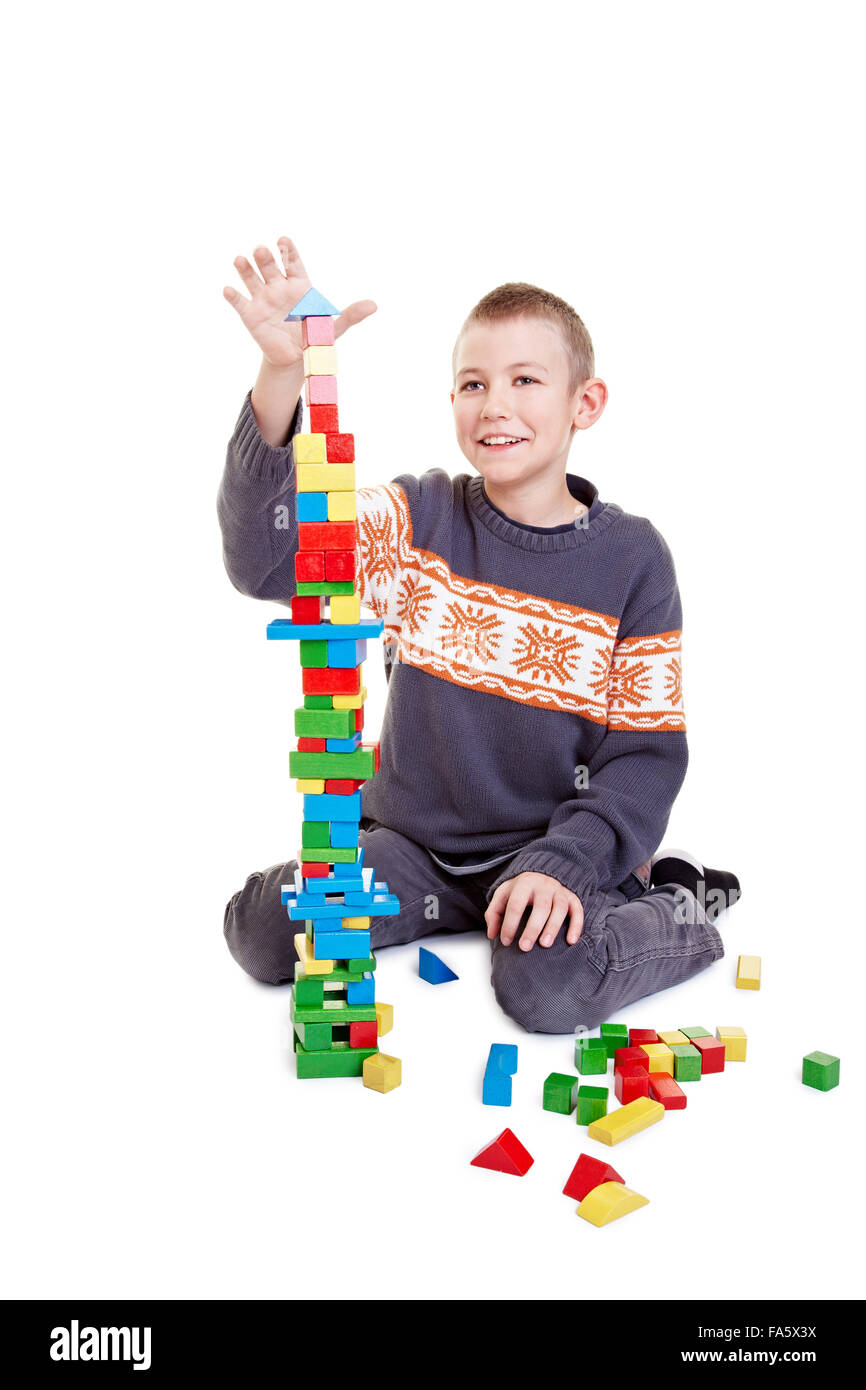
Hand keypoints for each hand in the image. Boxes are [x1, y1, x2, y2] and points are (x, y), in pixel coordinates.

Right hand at [223, 236, 376, 368]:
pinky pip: (239, 302)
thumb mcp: (334, 327)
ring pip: (251, 277)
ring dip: (245, 268)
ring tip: (240, 260)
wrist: (295, 359)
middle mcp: (279, 287)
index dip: (287, 250)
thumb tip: (374, 305)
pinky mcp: (250, 314)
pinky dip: (233, 296)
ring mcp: (263, 298)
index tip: (283, 239)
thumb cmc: (315, 337)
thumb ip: (351, 314)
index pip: (292, 261)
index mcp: (299, 285)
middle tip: (261, 250)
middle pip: (270, 266)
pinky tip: (229, 290)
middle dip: (265, 257)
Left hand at [485, 872, 583, 950]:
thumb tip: (492, 934)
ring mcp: (559, 891)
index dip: (510, 923)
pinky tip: (571, 941)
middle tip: (524, 947)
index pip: (516, 904)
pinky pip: (577, 910)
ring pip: (560, 909)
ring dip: (553, 927)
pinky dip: (576, 926)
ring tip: (544, 945)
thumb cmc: (520, 890)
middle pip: (540, 907)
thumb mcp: (503, 895)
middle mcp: (544, 886)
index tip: (506, 941)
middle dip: (532, 928)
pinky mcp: (572, 897)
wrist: (542, 871)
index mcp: (524, 884)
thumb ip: (494, 913)